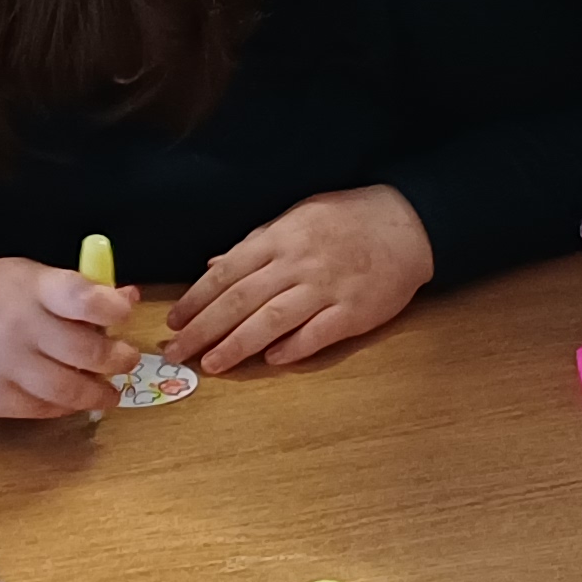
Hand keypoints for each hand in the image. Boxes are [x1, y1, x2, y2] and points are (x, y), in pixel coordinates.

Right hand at [0, 258, 136, 418]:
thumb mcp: (23, 276)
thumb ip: (72, 288)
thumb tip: (124, 296)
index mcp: (30, 287)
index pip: (83, 297)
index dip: (112, 307)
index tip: (125, 312)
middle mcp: (18, 326)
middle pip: (86, 351)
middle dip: (118, 358)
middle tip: (127, 360)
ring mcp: (3, 365)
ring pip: (69, 388)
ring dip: (98, 392)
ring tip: (109, 391)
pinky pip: (41, 409)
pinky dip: (64, 407)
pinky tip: (71, 400)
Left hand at [172, 188, 432, 374]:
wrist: (407, 224)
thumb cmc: (347, 219)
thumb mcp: (297, 217)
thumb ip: (256, 243)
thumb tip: (213, 265)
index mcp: (281, 238)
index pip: (227, 273)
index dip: (196, 300)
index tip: (174, 322)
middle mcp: (299, 264)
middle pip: (240, 301)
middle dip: (204, 329)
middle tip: (177, 352)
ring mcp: (327, 288)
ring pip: (272, 321)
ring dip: (238, 345)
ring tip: (211, 364)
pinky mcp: (354, 312)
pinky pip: (318, 334)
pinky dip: (293, 348)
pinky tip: (270, 361)